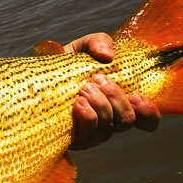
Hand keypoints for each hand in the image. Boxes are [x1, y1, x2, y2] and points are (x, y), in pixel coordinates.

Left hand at [65, 33, 160, 149]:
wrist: (33, 80)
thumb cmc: (64, 66)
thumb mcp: (82, 48)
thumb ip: (98, 42)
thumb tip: (107, 56)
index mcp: (118, 102)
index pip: (146, 119)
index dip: (149, 112)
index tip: (137, 96)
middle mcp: (108, 121)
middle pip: (127, 121)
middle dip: (115, 99)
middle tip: (97, 80)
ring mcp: (91, 133)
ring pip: (109, 129)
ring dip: (100, 105)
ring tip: (84, 89)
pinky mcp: (73, 140)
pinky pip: (88, 136)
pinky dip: (88, 117)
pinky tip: (78, 104)